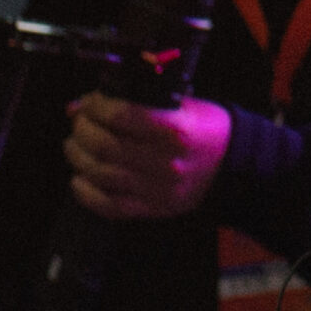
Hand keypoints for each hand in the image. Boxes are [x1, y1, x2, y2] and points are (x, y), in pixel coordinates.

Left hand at [66, 91, 234, 219]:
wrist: (234, 164)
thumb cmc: (205, 129)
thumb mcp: (180, 103)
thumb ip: (135, 102)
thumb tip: (83, 105)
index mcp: (176, 129)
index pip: (122, 116)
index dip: (96, 107)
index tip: (89, 103)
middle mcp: (166, 161)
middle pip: (106, 147)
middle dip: (82, 131)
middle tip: (79, 123)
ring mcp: (159, 189)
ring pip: (102, 175)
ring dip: (79, 158)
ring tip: (76, 146)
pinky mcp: (154, 208)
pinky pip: (110, 206)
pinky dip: (87, 194)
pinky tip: (80, 178)